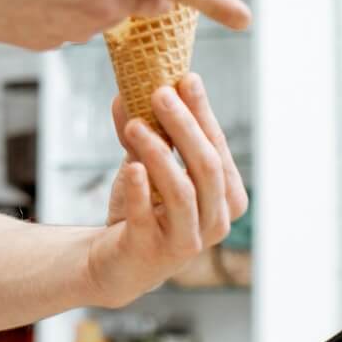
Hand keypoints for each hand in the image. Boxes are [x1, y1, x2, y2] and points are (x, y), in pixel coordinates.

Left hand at [86, 74, 249, 305]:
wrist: (115, 262)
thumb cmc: (141, 210)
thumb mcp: (145, 166)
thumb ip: (143, 132)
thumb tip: (127, 90)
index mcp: (225, 197)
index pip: (217, 148)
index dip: (203, 114)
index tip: (186, 79)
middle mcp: (215, 221)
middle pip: (206, 167)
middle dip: (184, 126)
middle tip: (159, 93)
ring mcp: (187, 241)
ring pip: (182, 191)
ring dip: (159, 153)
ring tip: (134, 124)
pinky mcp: (152, 252)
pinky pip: (148, 217)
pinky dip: (140, 191)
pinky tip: (132, 167)